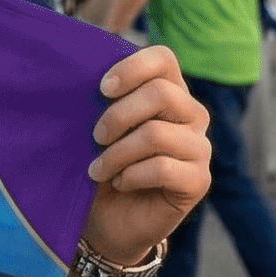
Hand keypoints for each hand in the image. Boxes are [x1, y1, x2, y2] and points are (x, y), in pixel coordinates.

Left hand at [85, 45, 210, 268]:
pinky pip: (163, 169)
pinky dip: (131, 176)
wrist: (106, 217)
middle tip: (95, 137)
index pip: (163, 58)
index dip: (131, 68)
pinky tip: (121, 183)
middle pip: (161, 93)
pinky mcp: (199, 180)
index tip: (101, 88)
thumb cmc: (99, 163)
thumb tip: (76, 75)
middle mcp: (191, 114)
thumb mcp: (94, 127)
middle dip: (117, 115)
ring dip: (116, 153)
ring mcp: (199, 147)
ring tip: (98, 169)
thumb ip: (99, 101)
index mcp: (167, 90)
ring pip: (157, 134)